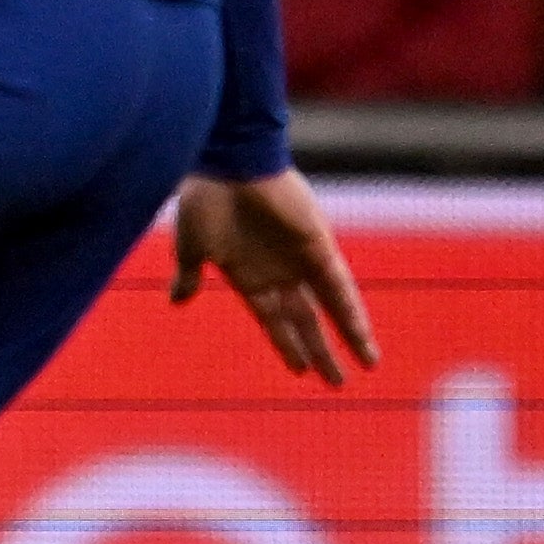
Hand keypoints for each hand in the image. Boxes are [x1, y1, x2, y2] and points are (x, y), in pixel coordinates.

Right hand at [171, 169, 380, 384]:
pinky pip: (340, 289)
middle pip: (304, 321)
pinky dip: (351, 314)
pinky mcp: (319, 247)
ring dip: (348, 338)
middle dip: (319, 351)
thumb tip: (177, 300)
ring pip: (329, 309)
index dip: (286, 345)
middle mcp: (278, 273)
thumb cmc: (204, 201)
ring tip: (367, 365)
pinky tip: (363, 337)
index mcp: (247, 277)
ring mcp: (301, 261)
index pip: (273, 320)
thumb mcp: (192, 246)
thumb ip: (189, 275)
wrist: (229, 161)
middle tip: (336, 383)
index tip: (301, 370)